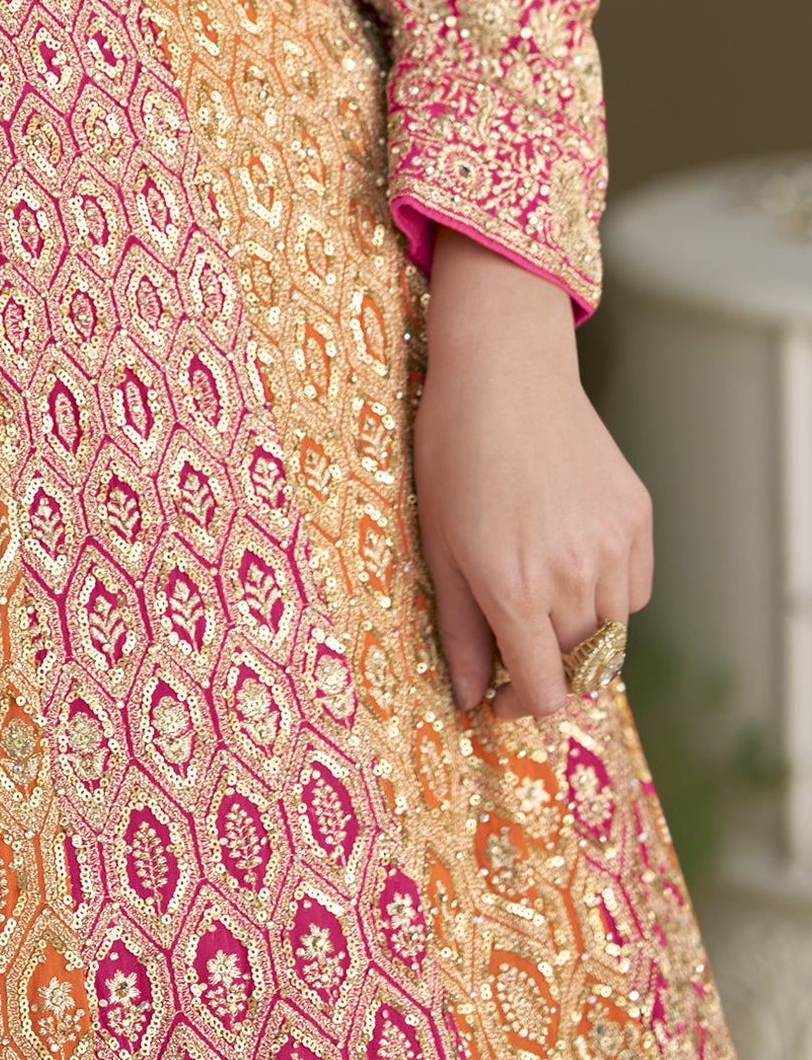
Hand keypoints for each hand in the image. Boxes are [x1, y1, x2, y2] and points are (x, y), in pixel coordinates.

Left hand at [414, 225, 650, 717]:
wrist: (505, 371)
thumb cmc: (455, 451)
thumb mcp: (439, 542)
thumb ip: (460, 629)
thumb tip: (470, 697)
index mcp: (515, 588)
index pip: (546, 692)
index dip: (524, 706)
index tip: (503, 696)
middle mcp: (572, 574)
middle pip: (577, 664)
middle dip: (544, 665)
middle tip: (513, 637)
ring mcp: (613, 545)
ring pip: (611, 630)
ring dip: (579, 632)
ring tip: (540, 590)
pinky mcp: (638, 517)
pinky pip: (635, 588)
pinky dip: (611, 594)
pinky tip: (574, 561)